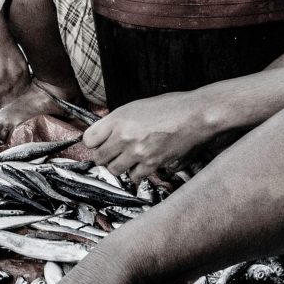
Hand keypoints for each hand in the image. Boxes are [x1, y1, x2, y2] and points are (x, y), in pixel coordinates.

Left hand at [84, 91, 214, 181]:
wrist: (195, 115)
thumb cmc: (171, 107)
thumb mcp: (138, 106)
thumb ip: (119, 121)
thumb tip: (106, 134)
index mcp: (118, 118)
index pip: (88, 139)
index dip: (94, 143)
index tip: (100, 144)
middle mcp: (124, 135)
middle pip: (99, 158)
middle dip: (106, 157)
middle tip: (115, 154)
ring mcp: (137, 151)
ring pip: (114, 170)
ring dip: (120, 167)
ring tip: (129, 160)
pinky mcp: (151, 164)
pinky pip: (134, 177)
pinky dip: (137, 173)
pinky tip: (143, 164)